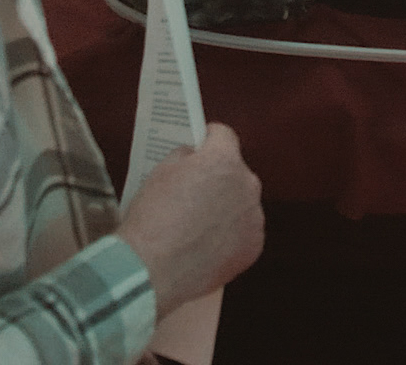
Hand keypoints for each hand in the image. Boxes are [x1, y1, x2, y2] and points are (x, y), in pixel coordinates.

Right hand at [117, 123, 263, 318]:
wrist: (152, 269)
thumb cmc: (153, 218)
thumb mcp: (161, 171)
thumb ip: (185, 157)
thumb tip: (195, 157)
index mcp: (224, 161)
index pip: (224, 135)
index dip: (209, 139)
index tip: (201, 146)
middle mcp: (246, 186)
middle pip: (236, 172)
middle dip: (219, 177)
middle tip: (195, 190)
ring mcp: (253, 219)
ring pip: (242, 203)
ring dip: (227, 207)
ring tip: (199, 224)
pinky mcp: (253, 247)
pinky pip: (244, 232)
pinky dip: (230, 235)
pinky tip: (206, 245)